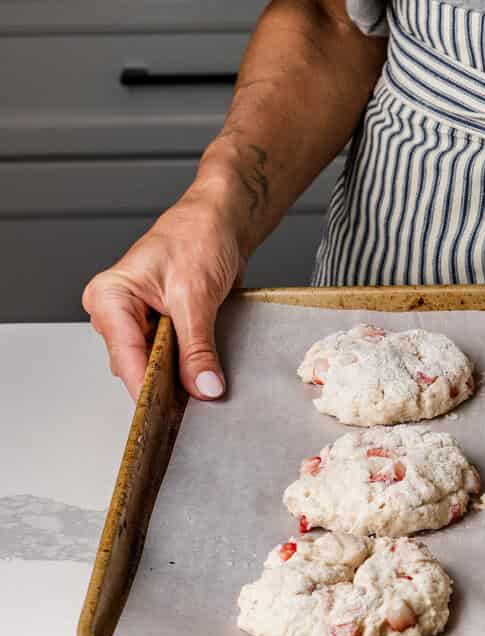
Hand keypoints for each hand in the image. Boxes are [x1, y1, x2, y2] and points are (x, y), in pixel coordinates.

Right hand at [83, 176, 245, 400]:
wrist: (222, 220)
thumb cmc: (199, 236)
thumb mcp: (197, 296)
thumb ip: (198, 347)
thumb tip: (203, 386)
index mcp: (110, 297)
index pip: (124, 356)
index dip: (146, 387)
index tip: (165, 415)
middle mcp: (118, 310)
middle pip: (136, 365)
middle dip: (165, 384)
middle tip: (196, 403)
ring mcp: (140, 320)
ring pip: (155, 364)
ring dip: (180, 376)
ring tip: (206, 386)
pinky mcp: (163, 325)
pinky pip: (171, 356)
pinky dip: (189, 366)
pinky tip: (206, 374)